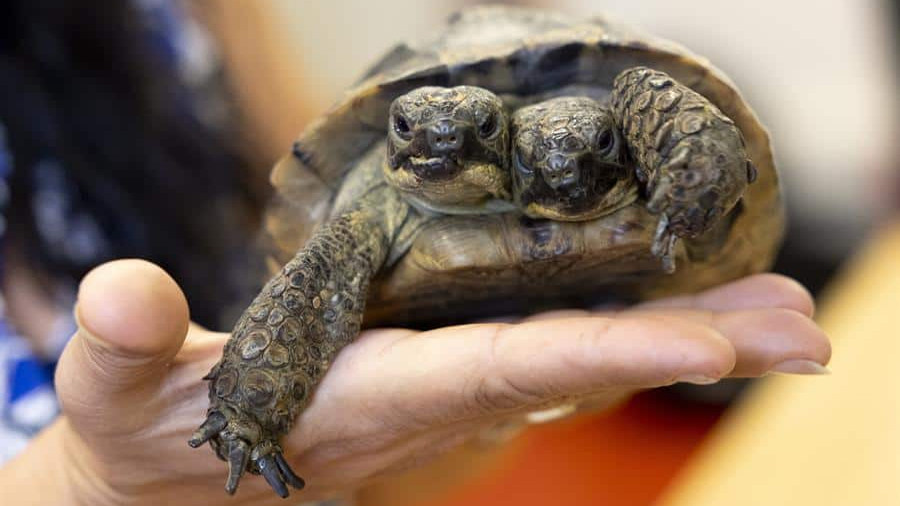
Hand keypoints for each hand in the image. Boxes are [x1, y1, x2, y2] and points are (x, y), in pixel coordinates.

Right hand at [2, 260, 829, 504]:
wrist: (180, 475)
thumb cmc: (155, 433)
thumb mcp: (118, 394)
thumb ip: (118, 350)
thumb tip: (119, 293)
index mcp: (375, 402)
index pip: (505, 371)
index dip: (606, 356)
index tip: (709, 343)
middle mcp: (435, 405)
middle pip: (581, 371)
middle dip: (694, 352)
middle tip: (803, 330)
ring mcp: (450, 399)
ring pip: (583, 365)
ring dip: (685, 341)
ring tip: (780, 314)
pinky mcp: (447, 383)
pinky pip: (554, 357)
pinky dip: (628, 338)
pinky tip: (685, 317)